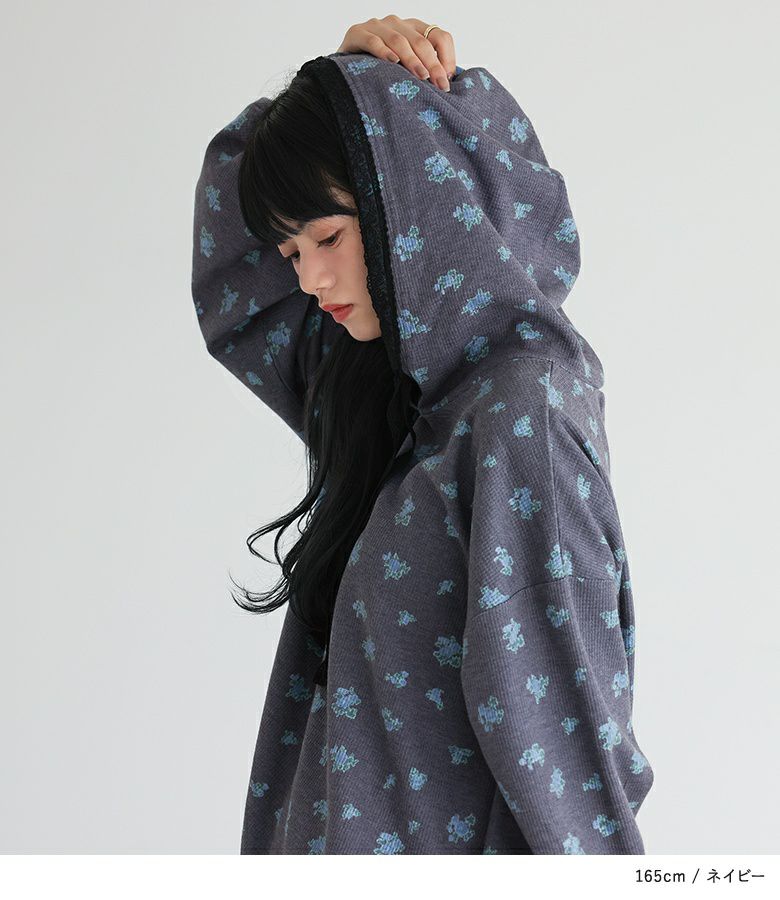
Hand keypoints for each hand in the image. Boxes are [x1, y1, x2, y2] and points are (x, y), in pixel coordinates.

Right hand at [337, 15, 455, 91]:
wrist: (343, 69)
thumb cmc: (378, 71)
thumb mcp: (404, 69)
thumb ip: (424, 70)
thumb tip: (448, 83)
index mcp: (413, 29)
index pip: (439, 35)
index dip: (447, 56)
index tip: (448, 80)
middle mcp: (397, 23)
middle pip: (421, 41)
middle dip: (433, 65)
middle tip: (440, 86)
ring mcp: (377, 26)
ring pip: (399, 40)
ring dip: (412, 60)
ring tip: (421, 77)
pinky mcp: (357, 32)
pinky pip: (373, 41)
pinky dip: (384, 51)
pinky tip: (392, 62)